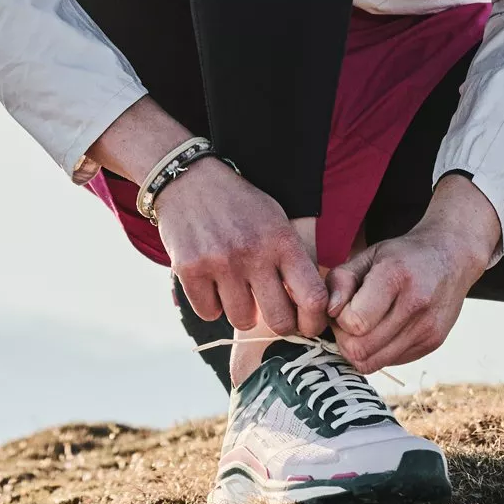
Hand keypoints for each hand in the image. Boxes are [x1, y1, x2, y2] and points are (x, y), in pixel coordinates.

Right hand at [153, 156, 329, 341]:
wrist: (189, 179)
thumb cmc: (240, 205)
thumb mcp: (276, 221)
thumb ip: (293, 260)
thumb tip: (311, 308)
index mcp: (282, 240)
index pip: (313, 297)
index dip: (314, 321)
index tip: (308, 324)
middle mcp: (253, 252)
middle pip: (280, 320)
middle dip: (280, 325)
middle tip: (273, 314)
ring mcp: (220, 262)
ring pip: (242, 320)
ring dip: (241, 311)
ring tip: (236, 288)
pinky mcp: (190, 269)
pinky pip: (209, 313)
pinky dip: (211, 305)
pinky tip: (212, 283)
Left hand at [325, 174, 500, 371]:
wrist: (451, 257)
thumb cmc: (401, 256)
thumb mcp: (367, 255)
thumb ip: (341, 279)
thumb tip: (330, 312)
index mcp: (396, 276)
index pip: (355, 322)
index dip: (340, 318)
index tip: (344, 305)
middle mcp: (416, 305)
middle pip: (360, 349)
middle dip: (345, 338)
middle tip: (349, 320)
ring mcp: (428, 328)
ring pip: (373, 363)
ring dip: (360, 349)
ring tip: (364, 326)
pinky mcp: (433, 343)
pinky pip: (390, 362)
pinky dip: (379, 351)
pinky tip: (384, 330)